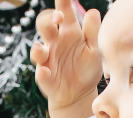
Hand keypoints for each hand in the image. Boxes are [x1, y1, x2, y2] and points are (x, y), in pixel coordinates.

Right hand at [32, 0, 101, 117]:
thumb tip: (93, 11)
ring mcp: (48, 59)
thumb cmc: (86, 68)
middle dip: (48, 19)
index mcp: (69, 32)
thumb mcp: (95, 50)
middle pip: (44, 25)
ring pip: (37, 50)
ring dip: (38, 48)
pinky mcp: (45, 77)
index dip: (62, 1)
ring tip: (41, 49)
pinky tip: (45, 71)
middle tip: (58, 17)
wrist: (80, 95)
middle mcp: (55, 42)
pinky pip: (41, 73)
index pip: (64, 12)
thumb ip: (93, 32)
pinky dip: (42, 73)